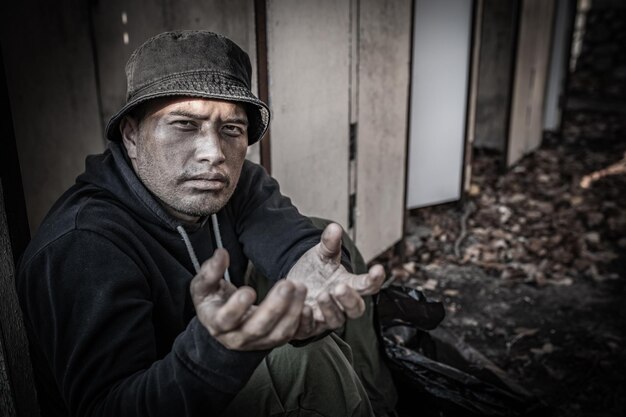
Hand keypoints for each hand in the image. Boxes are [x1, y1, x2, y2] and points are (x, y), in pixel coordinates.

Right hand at [190, 249, 312, 349]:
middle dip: (274, 307)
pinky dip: (299, 319)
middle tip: (287, 285)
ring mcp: (257, 342)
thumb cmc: (213, 300)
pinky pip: (289, 334)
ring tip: (300, 288)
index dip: (237, 307)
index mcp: (217, 323)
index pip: (227, 319)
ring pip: (278, 333)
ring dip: (292, 311)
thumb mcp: (204, 286)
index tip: (249, 290)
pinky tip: (306, 301)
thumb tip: (221, 254)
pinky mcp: (273, 341)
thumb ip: (211, 271)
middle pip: (258, 328)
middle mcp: (237, 337)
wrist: (222, 322)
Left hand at [286, 223, 384, 336]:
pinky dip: (308, 320)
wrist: (294, 285)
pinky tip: (303, 308)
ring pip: (336, 320)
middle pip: (356, 309)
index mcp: (349, 286)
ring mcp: (326, 317)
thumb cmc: (316, 271)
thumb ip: (329, 244)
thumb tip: (334, 227)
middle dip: (349, 299)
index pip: (368, 285)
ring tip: (322, 295)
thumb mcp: (322, 255)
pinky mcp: (308, 326)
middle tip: (340, 287)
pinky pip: (310, 328)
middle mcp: (341, 305)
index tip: (378, 269)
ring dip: (330, 309)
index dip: (375, 279)